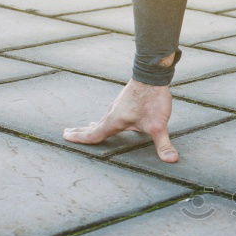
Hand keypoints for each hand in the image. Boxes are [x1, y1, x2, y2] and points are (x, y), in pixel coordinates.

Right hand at [63, 79, 178, 161]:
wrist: (153, 75)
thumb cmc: (153, 100)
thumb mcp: (159, 126)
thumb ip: (163, 144)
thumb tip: (171, 160)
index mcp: (115, 121)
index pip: (94, 134)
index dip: (80, 138)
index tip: (65, 137)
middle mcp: (113, 113)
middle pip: (95, 126)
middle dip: (81, 131)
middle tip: (67, 132)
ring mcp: (119, 105)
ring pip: (103, 118)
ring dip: (94, 124)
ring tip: (90, 126)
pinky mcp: (126, 100)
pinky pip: (112, 112)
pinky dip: (106, 117)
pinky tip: (112, 117)